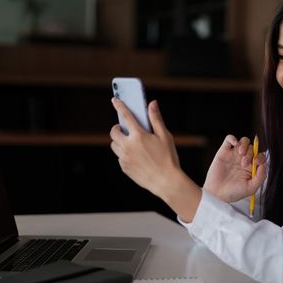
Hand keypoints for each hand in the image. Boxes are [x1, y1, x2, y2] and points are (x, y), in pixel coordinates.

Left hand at [110, 98, 200, 221]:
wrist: (166, 181)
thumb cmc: (168, 158)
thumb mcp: (165, 136)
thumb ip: (156, 119)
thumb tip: (152, 104)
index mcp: (138, 136)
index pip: (126, 116)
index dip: (120, 106)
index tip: (115, 100)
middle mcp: (128, 146)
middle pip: (114, 132)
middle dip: (118, 128)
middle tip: (125, 129)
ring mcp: (125, 158)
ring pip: (114, 145)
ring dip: (119, 141)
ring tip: (131, 143)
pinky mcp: (124, 168)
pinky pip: (120, 157)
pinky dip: (124, 154)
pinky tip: (136, 156)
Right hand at [203, 135, 266, 201]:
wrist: (216, 194)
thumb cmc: (234, 192)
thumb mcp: (251, 188)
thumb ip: (260, 177)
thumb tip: (264, 163)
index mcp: (252, 167)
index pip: (260, 157)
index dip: (260, 157)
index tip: (256, 162)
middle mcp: (244, 159)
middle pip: (252, 148)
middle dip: (250, 154)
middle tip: (243, 164)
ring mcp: (234, 155)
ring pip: (244, 141)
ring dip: (244, 145)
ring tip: (240, 153)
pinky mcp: (223, 151)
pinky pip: (229, 139)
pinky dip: (232, 138)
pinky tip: (234, 144)